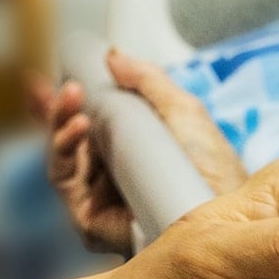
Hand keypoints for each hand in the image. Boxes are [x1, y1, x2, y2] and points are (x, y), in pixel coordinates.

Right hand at [26, 51, 246, 253]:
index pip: (85, 122)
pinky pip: (64, 182)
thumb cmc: (213, 168)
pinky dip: (63, 152)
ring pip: (60, 158)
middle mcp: (108, 176)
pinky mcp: (90, 221)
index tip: (53, 76)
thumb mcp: (181, 111)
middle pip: (66, 140)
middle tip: (64, 85)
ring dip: (58, 123)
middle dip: (53, 109)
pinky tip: (79, 128)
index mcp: (127, 150)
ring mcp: (97, 199)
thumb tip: (113, 56)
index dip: (64, 102)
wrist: (225, 210)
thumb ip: (148, 81)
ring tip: (71, 100)